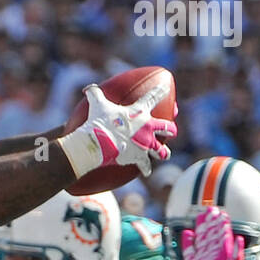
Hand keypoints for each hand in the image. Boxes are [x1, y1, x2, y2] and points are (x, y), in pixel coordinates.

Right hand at [60, 81, 176, 178]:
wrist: (99, 142)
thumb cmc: (99, 121)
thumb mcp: (97, 104)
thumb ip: (95, 94)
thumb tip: (87, 89)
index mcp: (140, 111)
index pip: (153, 97)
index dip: (160, 91)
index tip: (165, 87)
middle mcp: (147, 127)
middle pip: (166, 127)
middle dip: (170, 129)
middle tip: (172, 131)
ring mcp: (145, 143)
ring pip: (161, 149)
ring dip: (163, 152)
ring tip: (165, 154)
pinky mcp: (140, 157)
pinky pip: (145, 165)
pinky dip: (146, 169)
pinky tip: (147, 172)